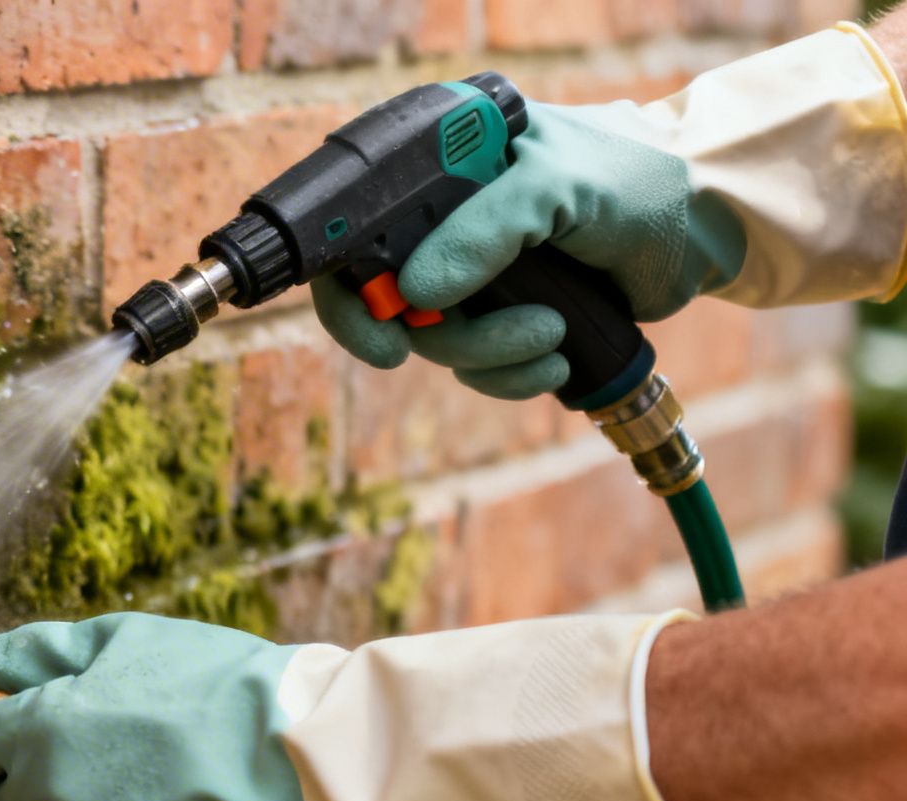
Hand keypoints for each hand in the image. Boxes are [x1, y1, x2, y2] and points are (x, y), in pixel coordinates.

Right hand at [312, 102, 745, 399]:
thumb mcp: (556, 187)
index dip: (349, 285)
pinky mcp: (505, 314)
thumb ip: (483, 230)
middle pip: (386, 299)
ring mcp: (473, 269)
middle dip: (437, 333)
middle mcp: (444, 218)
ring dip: (489, 355)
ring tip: (552, 337)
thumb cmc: (638, 177)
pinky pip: (476, 366)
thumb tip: (411, 296)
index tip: (384, 333)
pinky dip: (509, 376)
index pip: (355, 225)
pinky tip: (556, 361)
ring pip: (435, 340)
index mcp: (441, 165)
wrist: (709, 221)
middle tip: (464, 348)